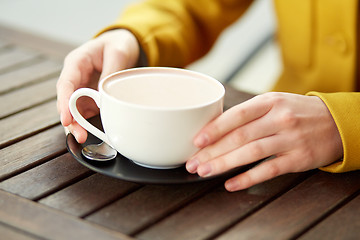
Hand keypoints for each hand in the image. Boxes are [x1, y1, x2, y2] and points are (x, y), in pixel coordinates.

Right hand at [56, 29, 139, 142]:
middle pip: (67, 100)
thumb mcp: (118, 53)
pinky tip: (91, 133)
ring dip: (78, 124)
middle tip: (79, 135)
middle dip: (71, 119)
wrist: (123, 45)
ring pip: (75, 109)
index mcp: (77, 62)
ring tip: (83, 137)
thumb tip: (104, 96)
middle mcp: (76, 77)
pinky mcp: (90, 97)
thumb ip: (110, 72)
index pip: (66, 84)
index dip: (64, 103)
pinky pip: (86, 111)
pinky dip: (87, 122)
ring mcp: (82, 88)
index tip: (67, 118)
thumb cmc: (117, 45)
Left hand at [186, 92, 342, 190]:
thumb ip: (248, 113)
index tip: (196, 141)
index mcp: (269, 102)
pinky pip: (269, 170)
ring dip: (224, 164)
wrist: (336, 122)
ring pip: (251, 153)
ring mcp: (289, 139)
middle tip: (193, 163)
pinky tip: (231, 184)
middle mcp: (279, 118)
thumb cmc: (296, 112)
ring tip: (204, 172)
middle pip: (239, 136)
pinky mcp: (298, 158)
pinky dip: (248, 178)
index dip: (214, 128)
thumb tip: (214, 127)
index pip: (236, 115)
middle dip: (212, 151)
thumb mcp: (274, 102)